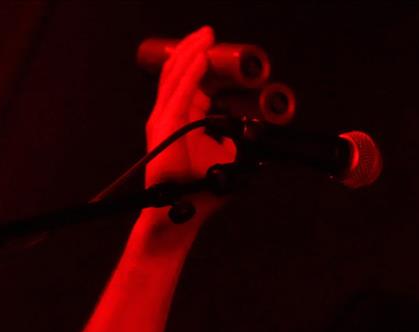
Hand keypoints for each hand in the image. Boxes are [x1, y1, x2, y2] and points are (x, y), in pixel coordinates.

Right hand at [143, 26, 235, 201]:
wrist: (183, 212)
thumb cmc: (201, 189)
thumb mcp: (227, 157)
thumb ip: (234, 140)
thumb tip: (255, 131)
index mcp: (182, 119)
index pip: (189, 83)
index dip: (200, 63)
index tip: (214, 46)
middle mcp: (168, 115)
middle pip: (178, 73)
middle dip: (193, 50)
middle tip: (209, 33)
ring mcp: (163, 120)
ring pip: (176, 77)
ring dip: (191, 54)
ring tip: (205, 38)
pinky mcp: (163, 127)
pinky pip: (178, 94)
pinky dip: (190, 75)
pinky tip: (201, 60)